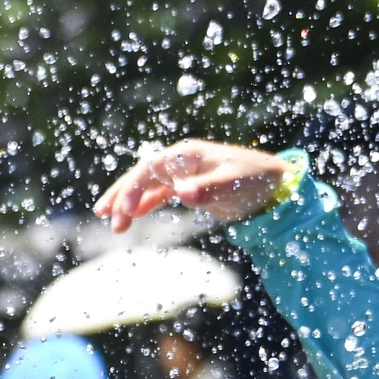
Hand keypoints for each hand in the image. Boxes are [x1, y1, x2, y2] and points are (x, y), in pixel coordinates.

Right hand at [95, 140, 299, 235]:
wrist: (273, 184)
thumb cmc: (255, 180)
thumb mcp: (233, 185)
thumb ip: (208, 189)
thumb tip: (182, 193)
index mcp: (187, 155)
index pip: (150, 169)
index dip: (134, 189)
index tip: (125, 211)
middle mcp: (180, 161)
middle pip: (141, 175)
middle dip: (122, 195)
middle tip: (105, 216)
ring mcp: (182, 173)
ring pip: (146, 185)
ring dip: (128, 202)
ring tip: (111, 222)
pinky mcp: (187, 187)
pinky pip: (157, 194)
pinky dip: (143, 206)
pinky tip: (131, 220)